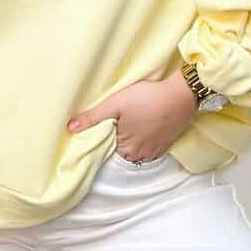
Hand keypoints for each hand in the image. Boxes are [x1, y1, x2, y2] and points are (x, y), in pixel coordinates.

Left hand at [66, 70, 197, 163]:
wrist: (181, 95)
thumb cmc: (147, 98)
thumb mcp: (116, 103)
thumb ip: (93, 117)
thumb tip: (70, 128)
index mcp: (125, 147)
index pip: (108, 153)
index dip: (104, 143)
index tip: (103, 132)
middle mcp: (140, 153)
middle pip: (123, 155)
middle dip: (118, 146)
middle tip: (116, 129)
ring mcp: (155, 150)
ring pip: (138, 155)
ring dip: (132, 147)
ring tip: (129, 132)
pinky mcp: (167, 144)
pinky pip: (152, 152)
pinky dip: (146, 146)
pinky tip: (144, 134)